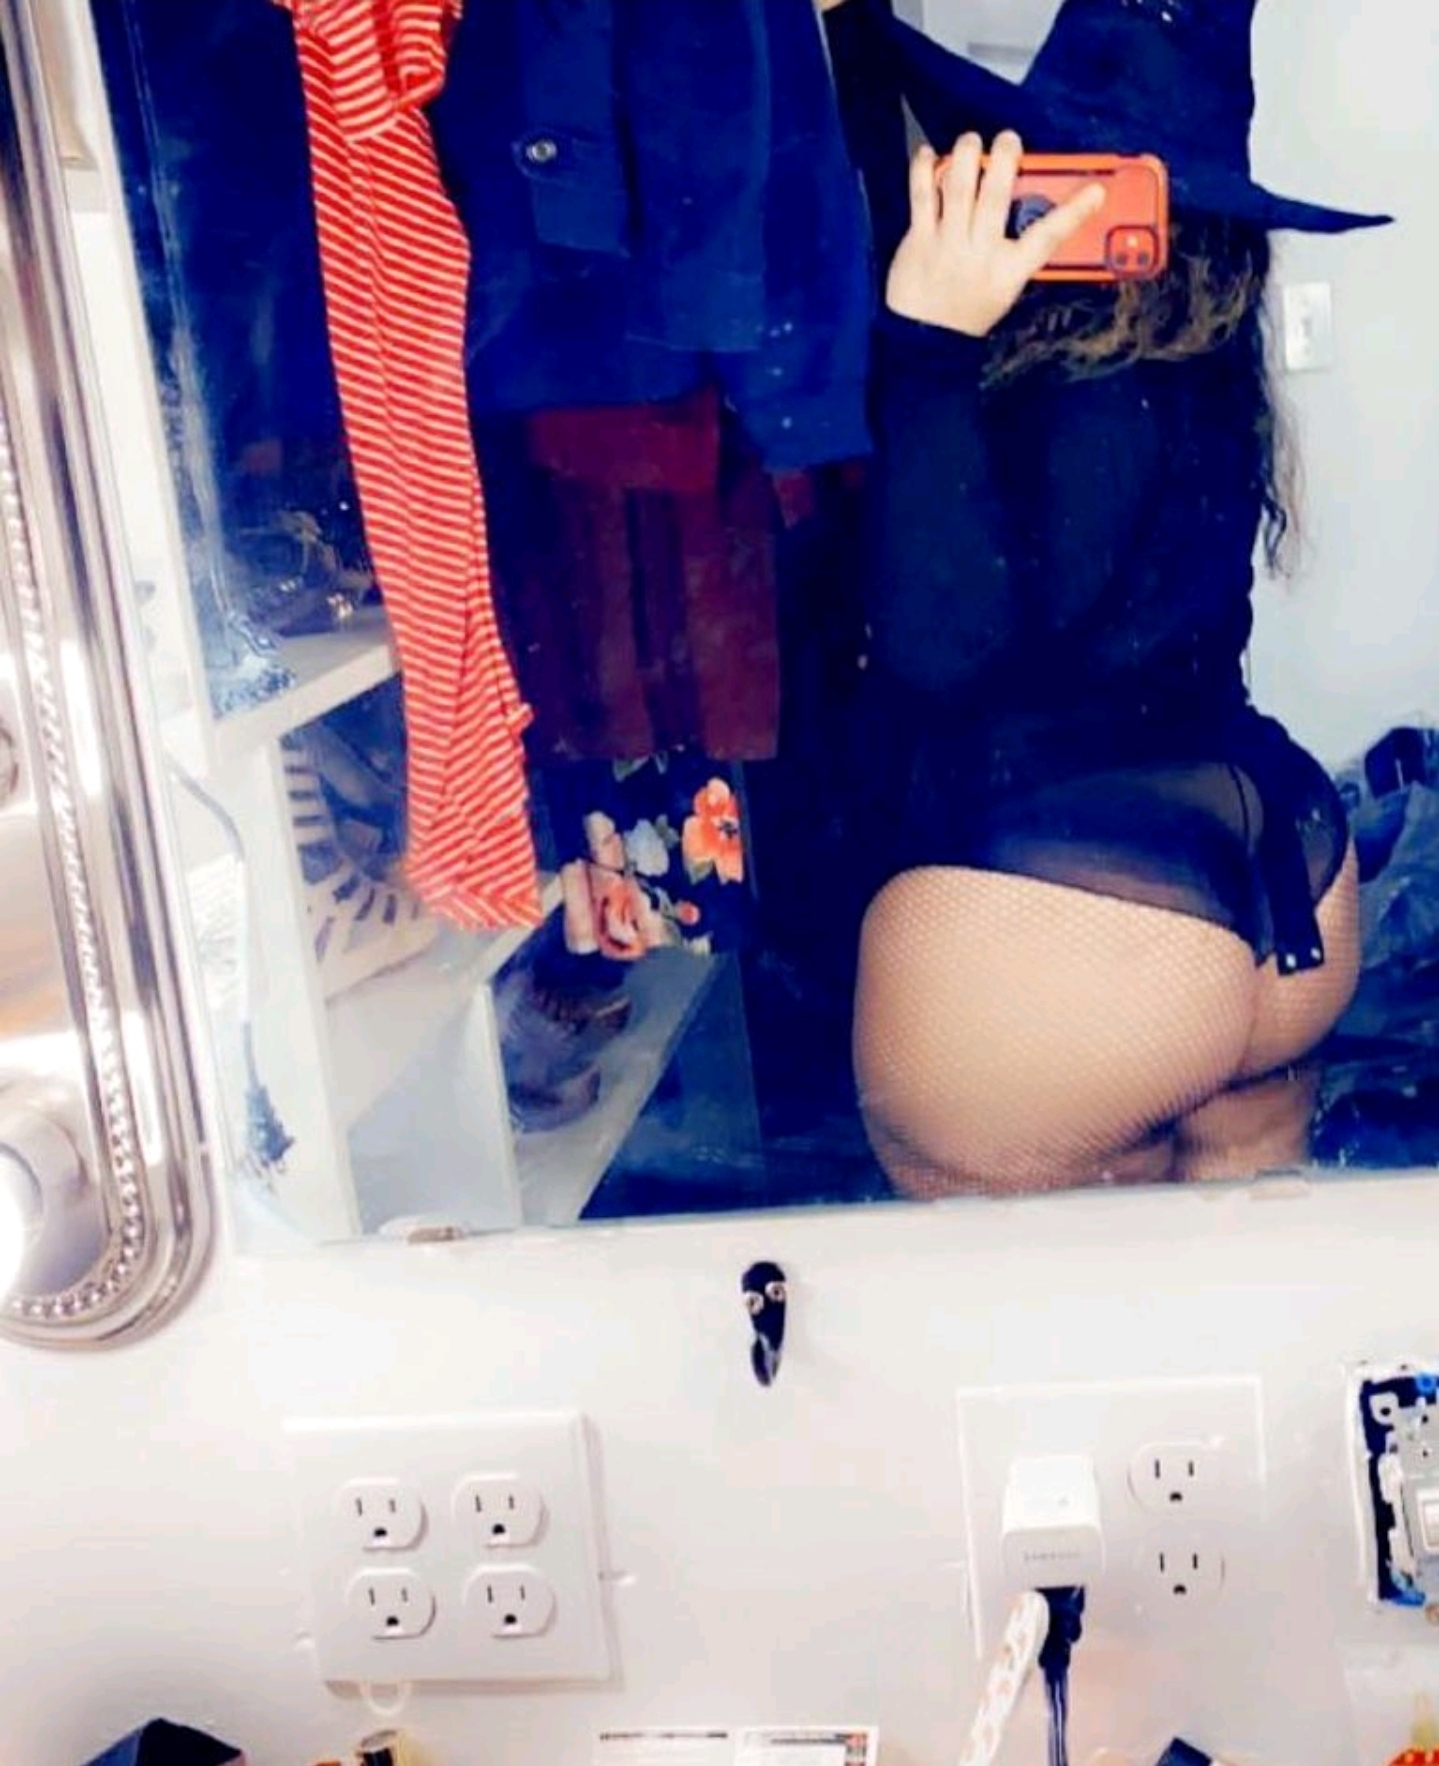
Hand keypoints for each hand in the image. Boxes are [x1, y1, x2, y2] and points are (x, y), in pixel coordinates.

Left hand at [885, 133, 1106, 337]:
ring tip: (971, 140)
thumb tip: (1031, 206)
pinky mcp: (919, 241)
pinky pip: (921, 197)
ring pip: (959, 188)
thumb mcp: (1004, 288)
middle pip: (997, 197)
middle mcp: (980, 254)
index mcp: (1009, 271)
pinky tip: (929, 154)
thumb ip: (1016, 252)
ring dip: (966, 156)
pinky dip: (924, 171)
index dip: (1074, 212)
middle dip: (1005, 160)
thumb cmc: (968, 310)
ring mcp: (948, 245)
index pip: (1048, 238)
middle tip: (1009, 139)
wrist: (924, 339)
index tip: (1097, 190)